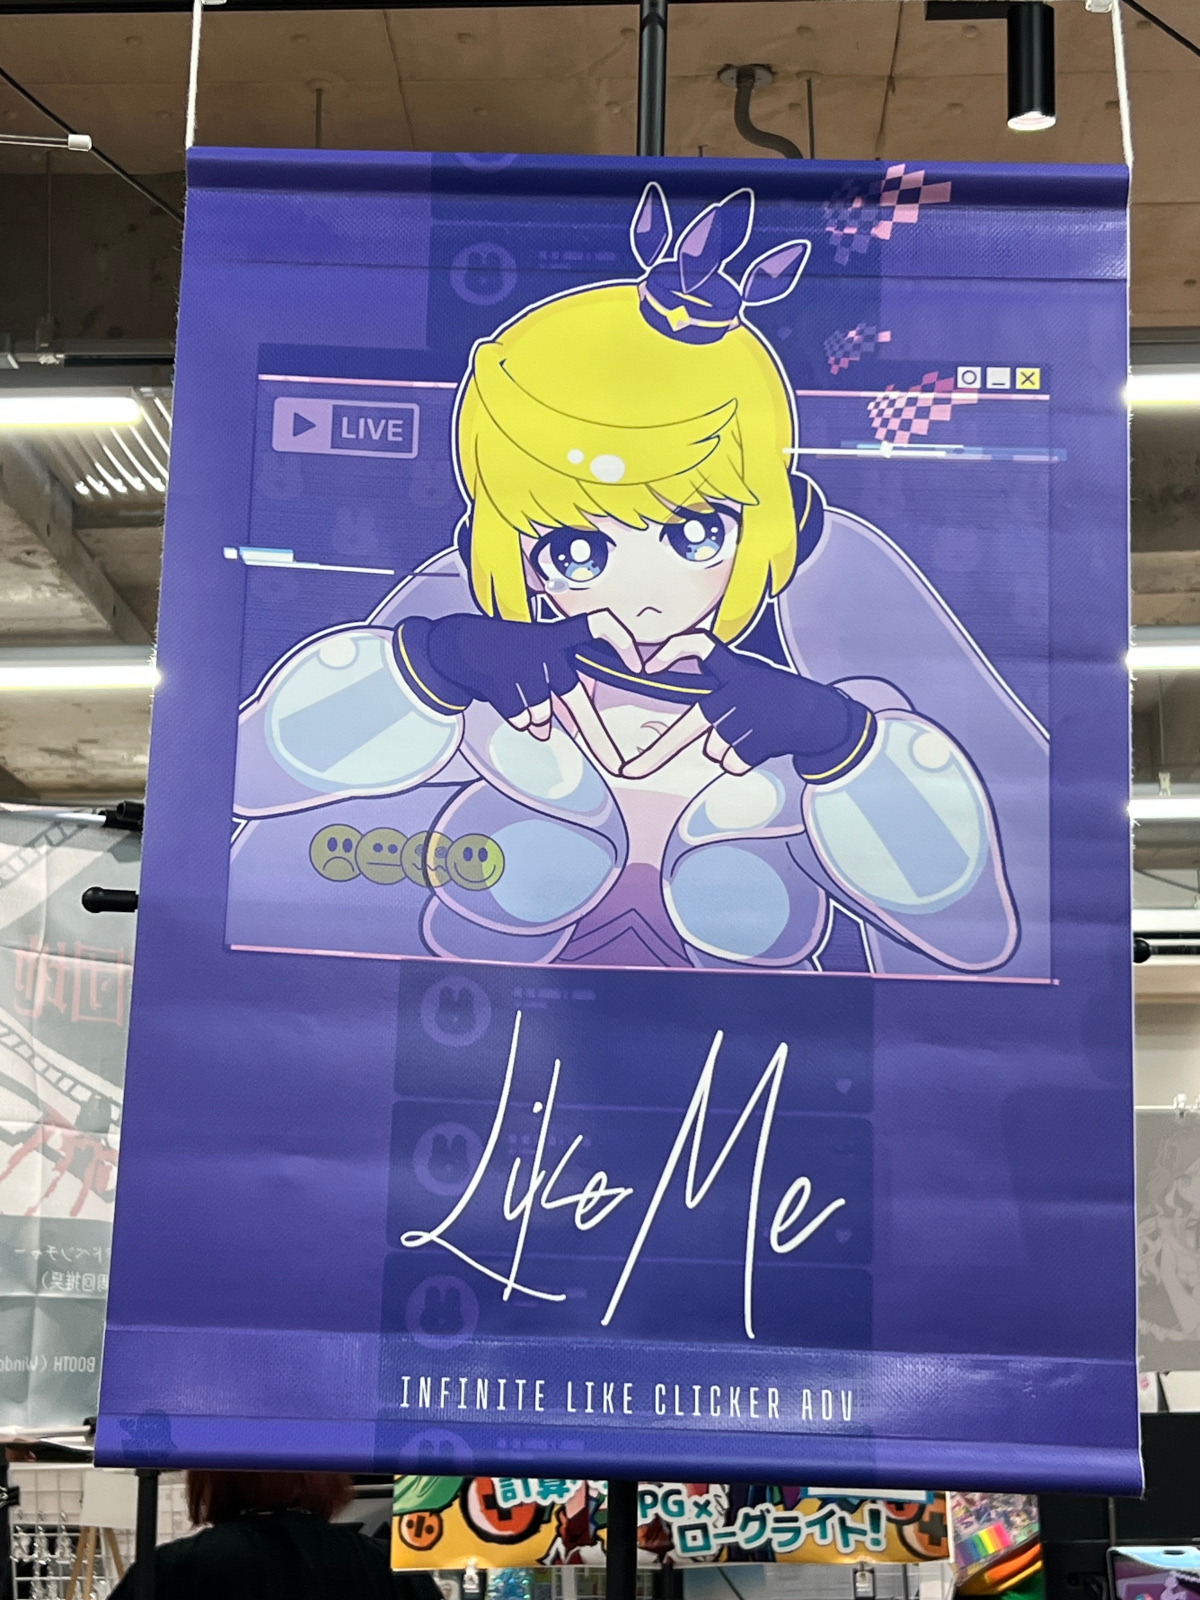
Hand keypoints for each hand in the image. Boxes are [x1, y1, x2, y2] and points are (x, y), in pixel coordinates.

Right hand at [421, 609, 639, 772]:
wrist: (454, 642)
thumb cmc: (503, 650)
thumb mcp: (535, 655)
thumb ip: (557, 685)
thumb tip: (566, 724)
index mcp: (556, 635)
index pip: (596, 625)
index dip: (620, 643)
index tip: (638, 666)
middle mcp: (542, 645)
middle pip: (570, 692)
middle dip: (593, 731)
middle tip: (615, 763)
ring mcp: (519, 661)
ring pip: (541, 711)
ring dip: (535, 718)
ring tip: (525, 706)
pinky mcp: (498, 677)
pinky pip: (519, 717)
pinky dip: (517, 719)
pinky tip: (510, 705)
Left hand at [621, 631, 871, 780]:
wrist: (821, 716)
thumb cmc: (780, 698)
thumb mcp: (753, 681)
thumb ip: (722, 695)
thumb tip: (700, 738)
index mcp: (736, 670)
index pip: (701, 646)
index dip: (673, 651)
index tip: (649, 667)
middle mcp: (738, 691)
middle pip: (692, 724)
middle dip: (658, 752)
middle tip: (630, 772)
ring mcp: (748, 718)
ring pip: (714, 748)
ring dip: (728, 748)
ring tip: (753, 734)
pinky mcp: (760, 740)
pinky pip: (733, 763)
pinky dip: (743, 760)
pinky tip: (761, 745)